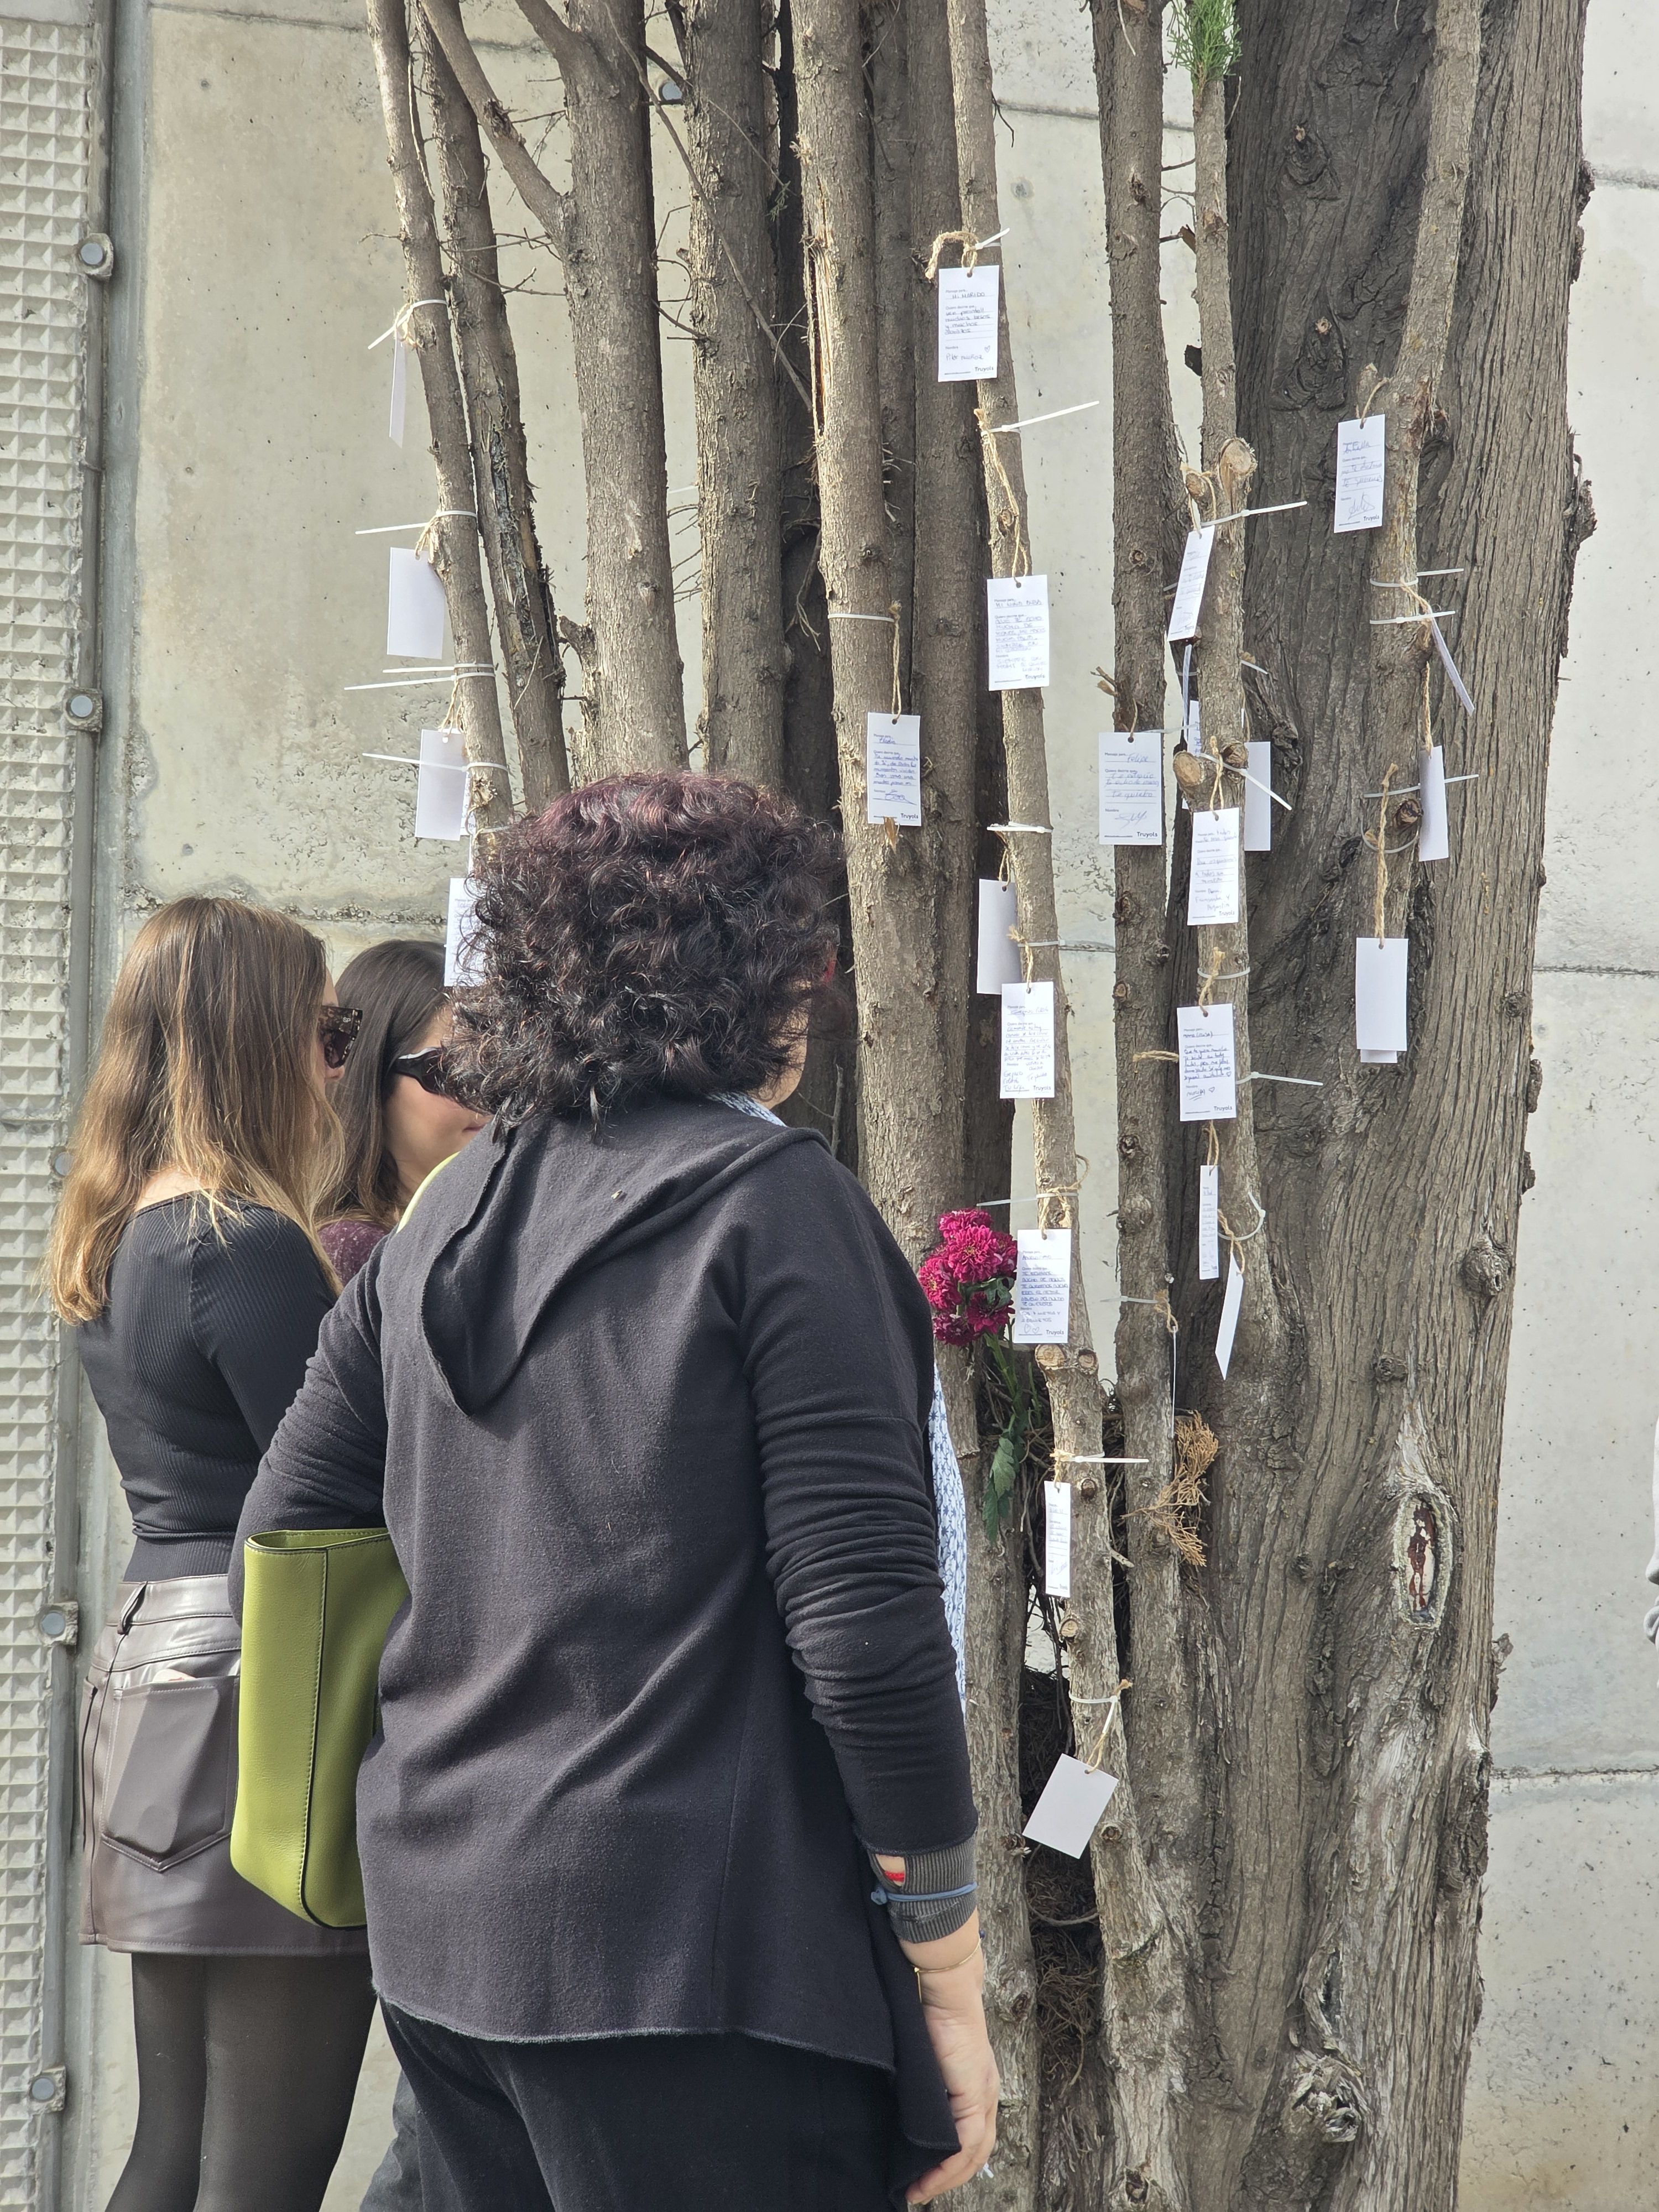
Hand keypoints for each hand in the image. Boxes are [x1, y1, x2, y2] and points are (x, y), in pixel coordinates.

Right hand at [902, 1932, 997, 2203]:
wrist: (944, 1984)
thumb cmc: (929, 2010)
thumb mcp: (925, 2055)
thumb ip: (924, 2081)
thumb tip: (902, 2105)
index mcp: (977, 2081)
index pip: (972, 2135)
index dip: (951, 2161)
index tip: (924, 2177)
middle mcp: (986, 2091)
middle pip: (977, 2152)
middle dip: (950, 2177)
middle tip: (920, 2191)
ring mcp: (984, 2093)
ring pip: (975, 2153)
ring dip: (948, 2177)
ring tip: (920, 2190)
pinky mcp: (975, 2092)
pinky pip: (967, 2143)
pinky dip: (949, 2166)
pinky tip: (928, 2177)